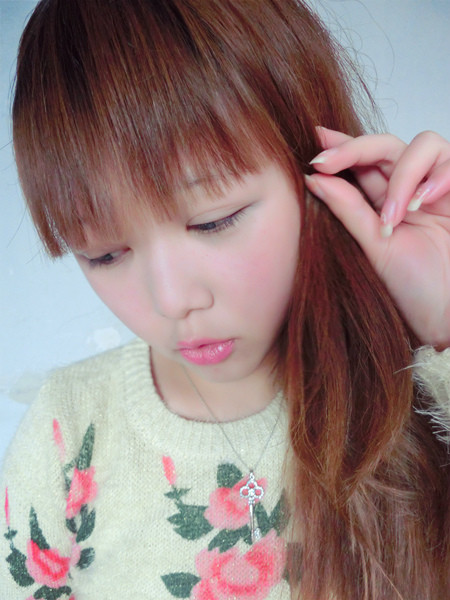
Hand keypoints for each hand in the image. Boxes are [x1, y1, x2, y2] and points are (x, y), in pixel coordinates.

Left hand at [305, 128, 449, 347]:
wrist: (447, 314)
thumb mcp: (374, 247)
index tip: (315, 140)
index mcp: (382, 204)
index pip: (363, 162)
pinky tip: (423, 202)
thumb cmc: (414, 288)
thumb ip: (349, 210)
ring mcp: (436, 191)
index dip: (342, 146)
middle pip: (387, 145)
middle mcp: (409, 191)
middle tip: (326, 163)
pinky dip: (438, 176)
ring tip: (396, 214)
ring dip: (404, 173)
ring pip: (423, 145)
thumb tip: (315, 178)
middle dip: (357, 148)